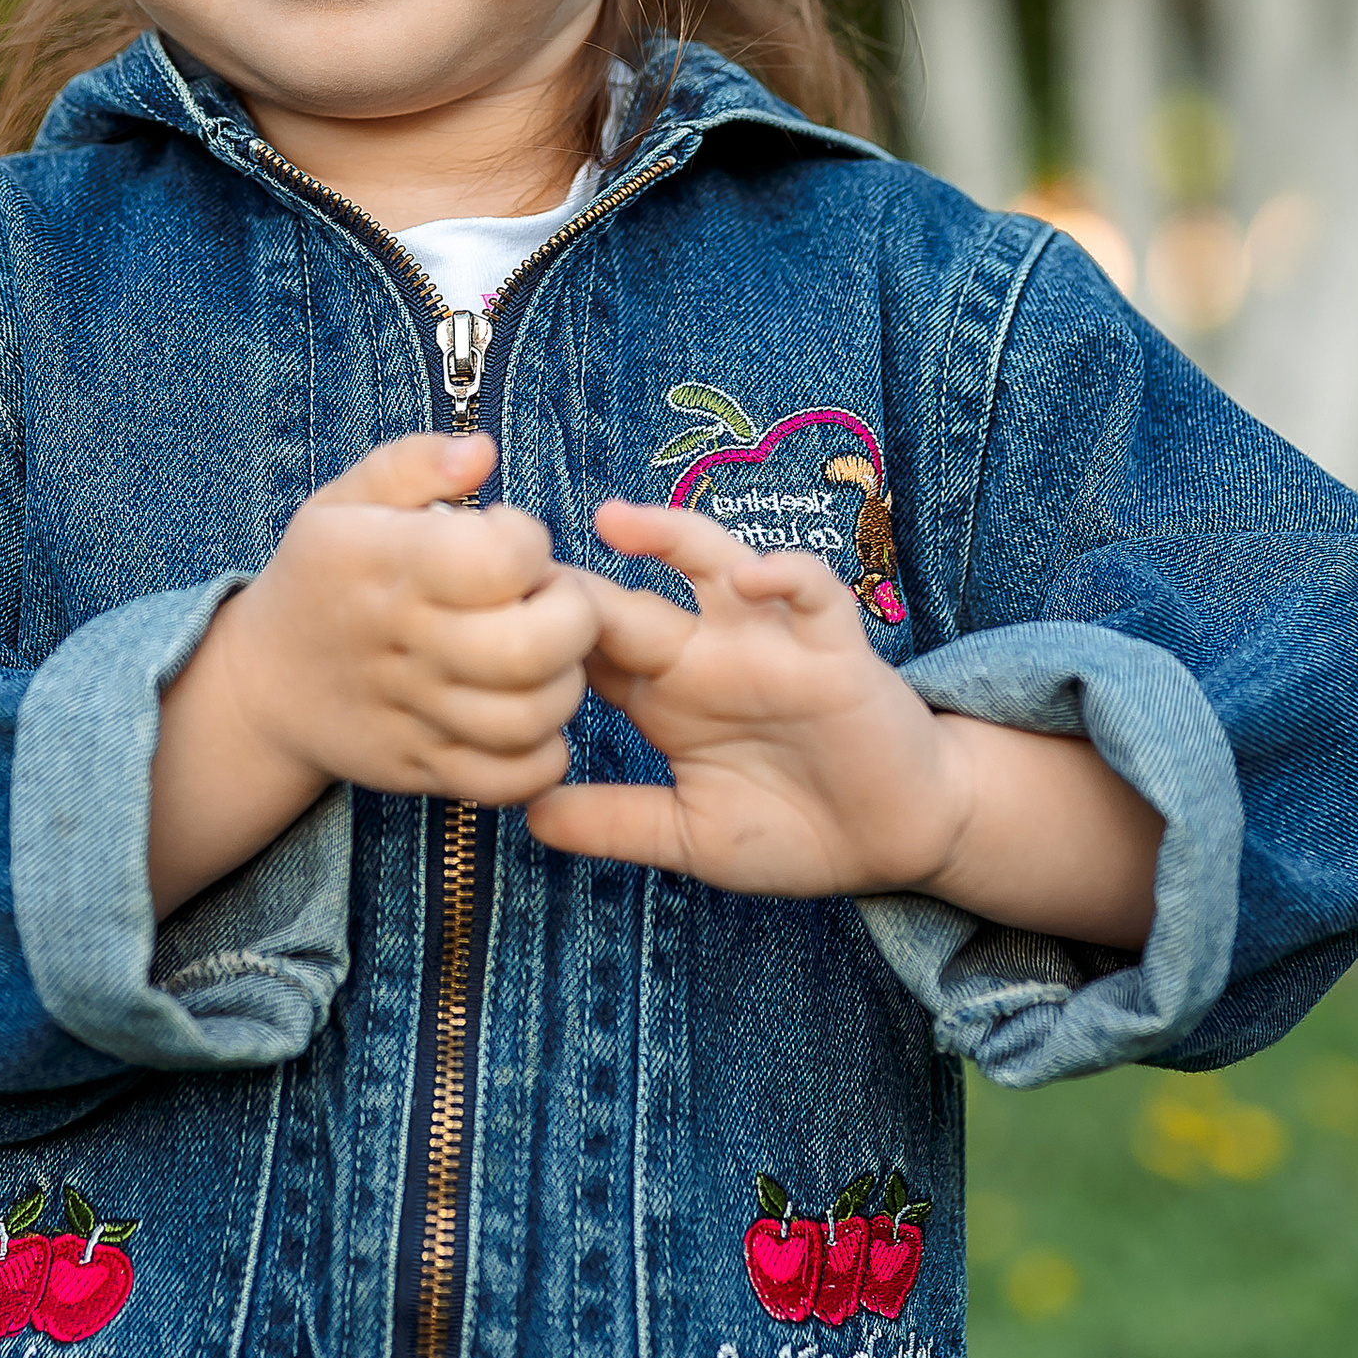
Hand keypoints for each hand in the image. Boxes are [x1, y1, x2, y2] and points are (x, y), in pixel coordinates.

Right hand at [149, 434, 599, 915]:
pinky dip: (544, 755)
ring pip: (532, 717)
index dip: (528, 541)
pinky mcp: (422, 769)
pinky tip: (530, 715)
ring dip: (565, 683)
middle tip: (551, 600)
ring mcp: (413, 716)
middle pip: (533, 648)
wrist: (262, 684)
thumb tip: (483, 452)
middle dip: (574, 615)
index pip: (501, 560)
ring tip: (544, 656)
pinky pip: (511, 780)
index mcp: (387, 566)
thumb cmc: (320, 577)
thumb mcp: (345, 501)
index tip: (507, 538)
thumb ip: (415, 464)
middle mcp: (403, 645)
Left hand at [525, 498, 961, 897]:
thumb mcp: (690, 836)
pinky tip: (752, 580)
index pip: (581, 651)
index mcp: (660, 696)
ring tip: (615, 520)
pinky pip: (811, 593)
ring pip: (712, 563)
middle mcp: (705, 655)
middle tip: (506, 558)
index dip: (526, 637)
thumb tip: (525, 816)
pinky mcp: (834, 649)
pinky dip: (784, 576)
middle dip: (570, 580)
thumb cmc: (793, 828)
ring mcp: (768, 643)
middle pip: (625, 600)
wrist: (897, 837)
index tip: (460, 627)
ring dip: (669, 534)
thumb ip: (615, 823)